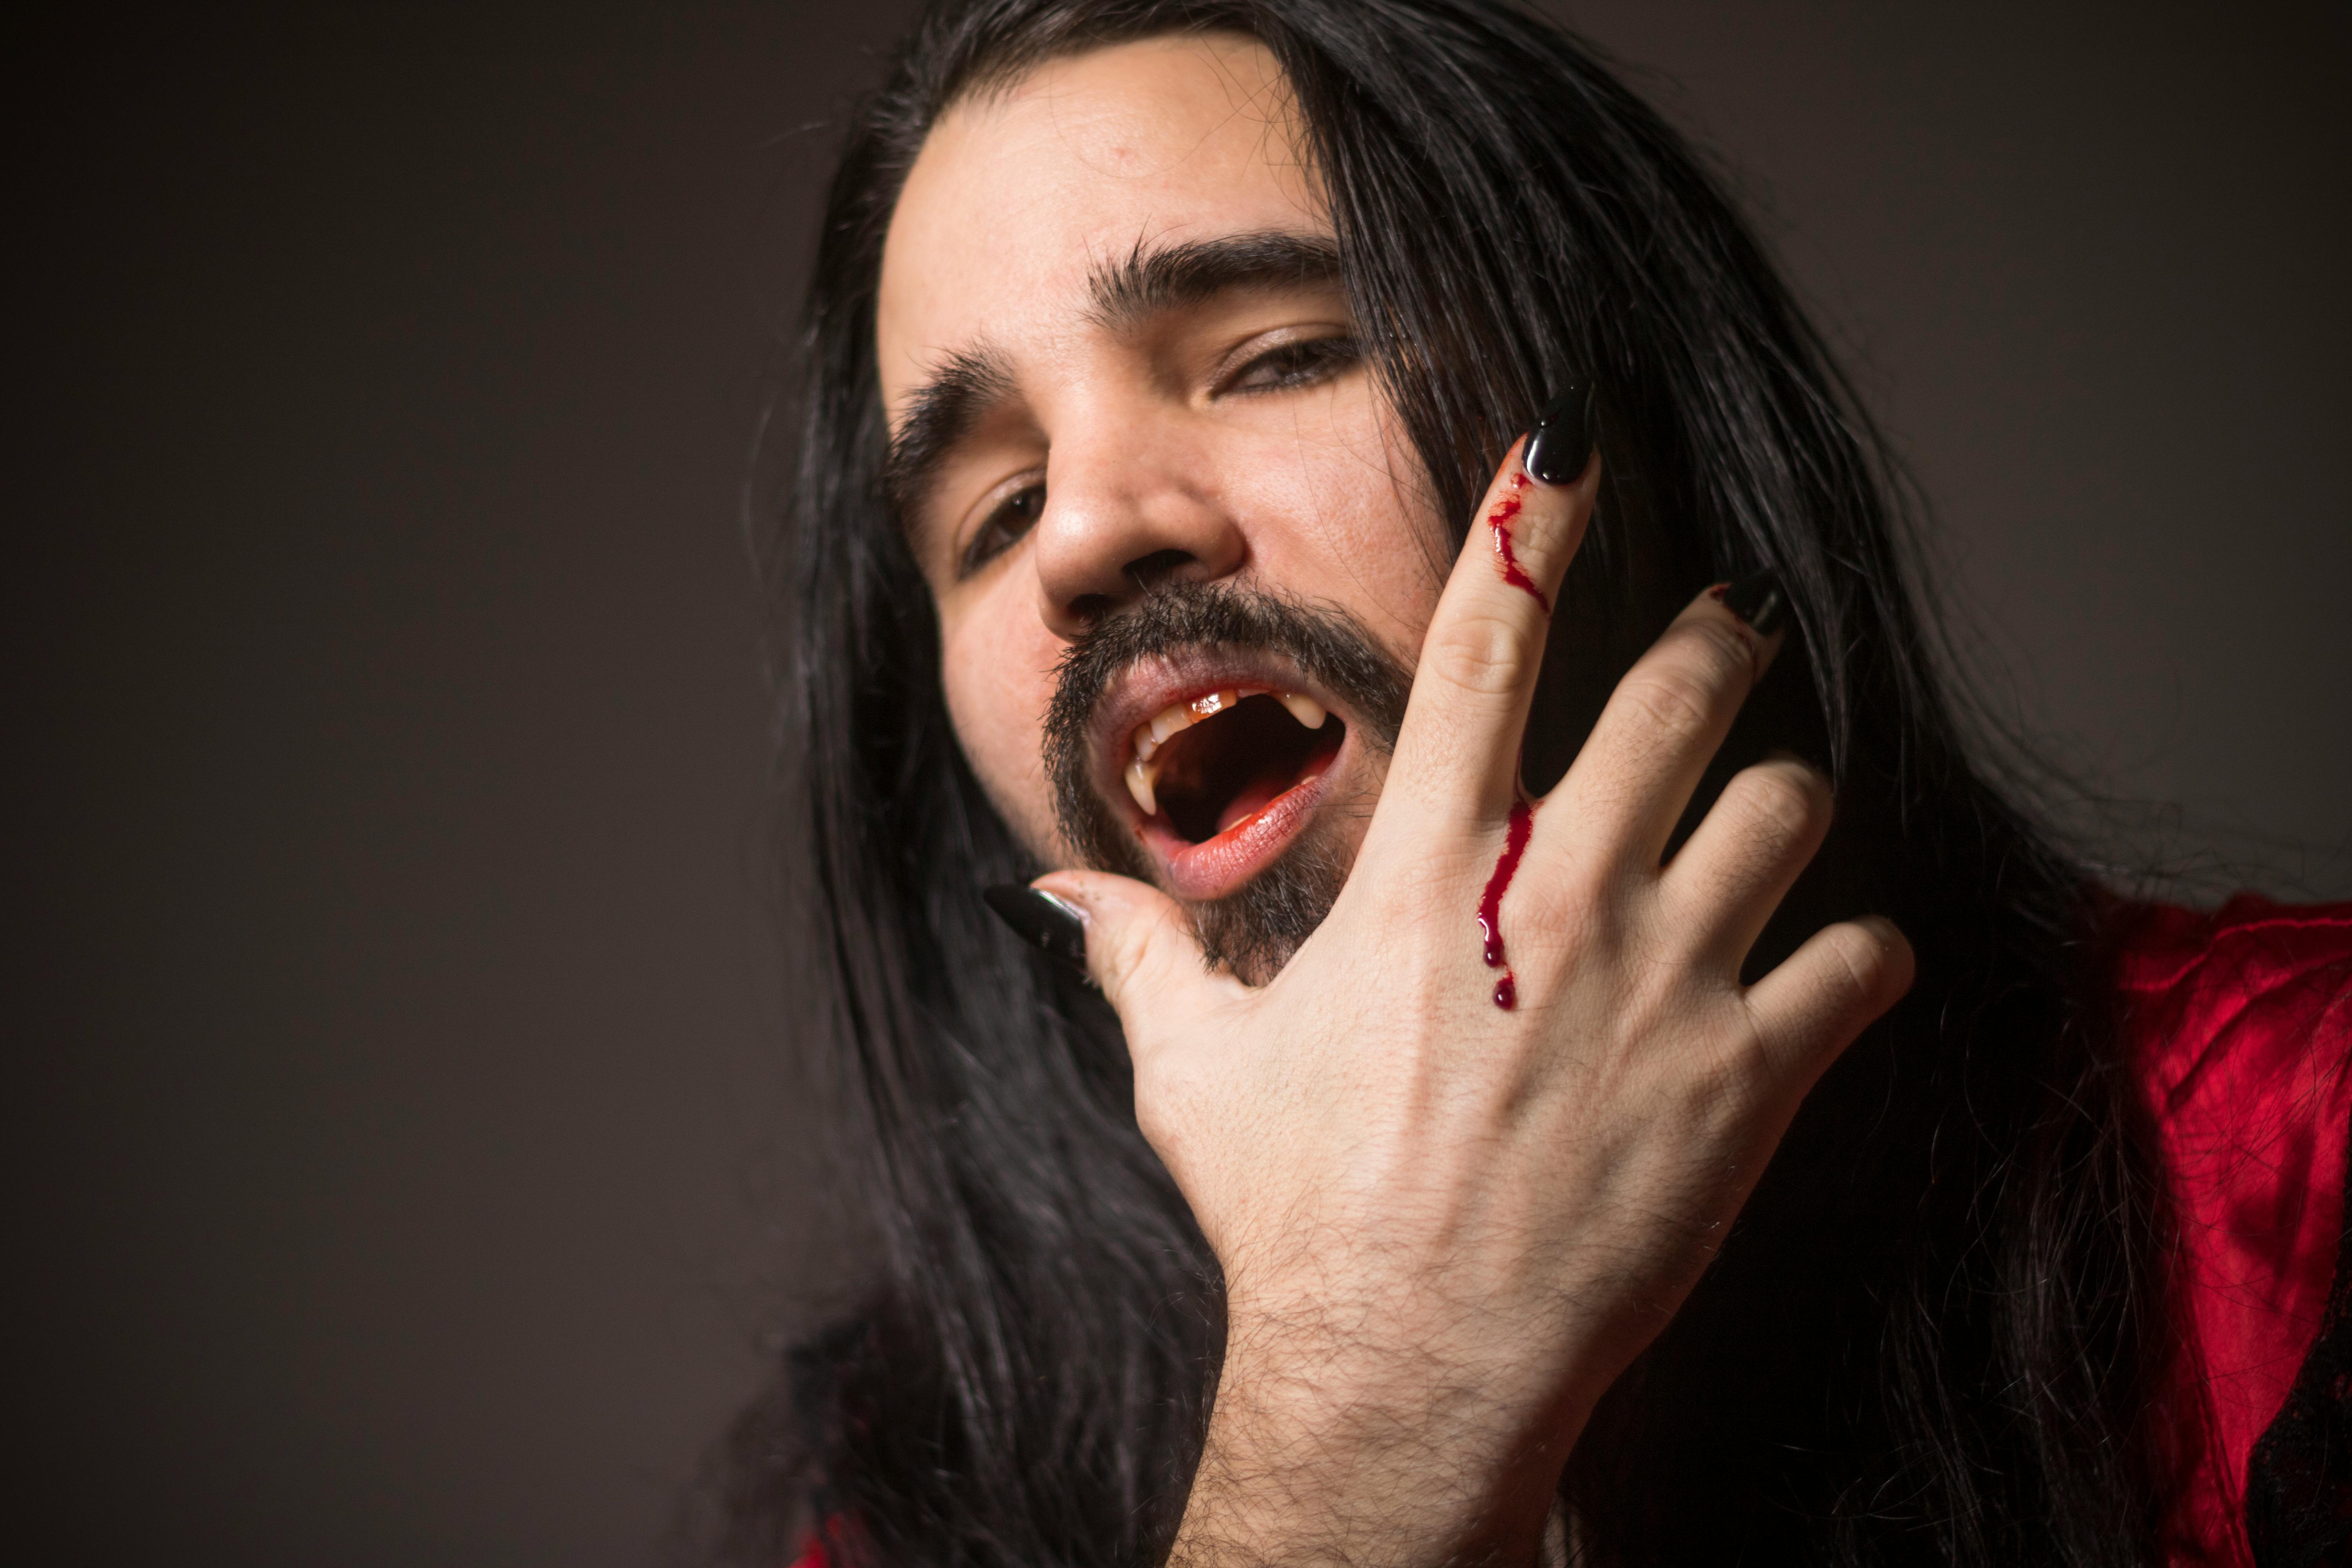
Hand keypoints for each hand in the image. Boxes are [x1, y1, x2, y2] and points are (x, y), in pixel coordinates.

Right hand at [1036, 439, 1914, 1566]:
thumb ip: (1135, 961)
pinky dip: (1857, 955)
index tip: (1568, 443)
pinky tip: (1828, 972)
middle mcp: (1554, 901)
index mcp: (1424, 878)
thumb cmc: (1294, 1221)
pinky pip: (1861, 962)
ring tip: (1767, 820)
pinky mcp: (1748, 1083)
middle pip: (1684, 692)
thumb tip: (1052, 896)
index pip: (1485, 648)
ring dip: (1785, 800)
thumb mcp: (1192, 1077)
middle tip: (1727, 637)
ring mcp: (1664, 985)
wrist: (1403, 1374)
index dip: (1530, 523)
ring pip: (1790, 805)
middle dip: (1717, 640)